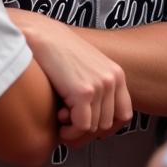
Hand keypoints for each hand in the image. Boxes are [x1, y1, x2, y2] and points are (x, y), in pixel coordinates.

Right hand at [9, 10, 132, 136]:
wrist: (42, 35)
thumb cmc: (58, 53)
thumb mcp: (87, 69)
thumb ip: (97, 90)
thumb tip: (94, 126)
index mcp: (117, 74)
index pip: (124, 115)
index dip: (106, 127)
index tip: (89, 128)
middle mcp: (113, 79)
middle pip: (107, 125)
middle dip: (86, 130)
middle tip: (69, 122)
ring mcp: (100, 85)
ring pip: (93, 128)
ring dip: (75, 129)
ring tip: (61, 115)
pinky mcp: (84, 91)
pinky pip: (82, 126)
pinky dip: (69, 130)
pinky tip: (58, 118)